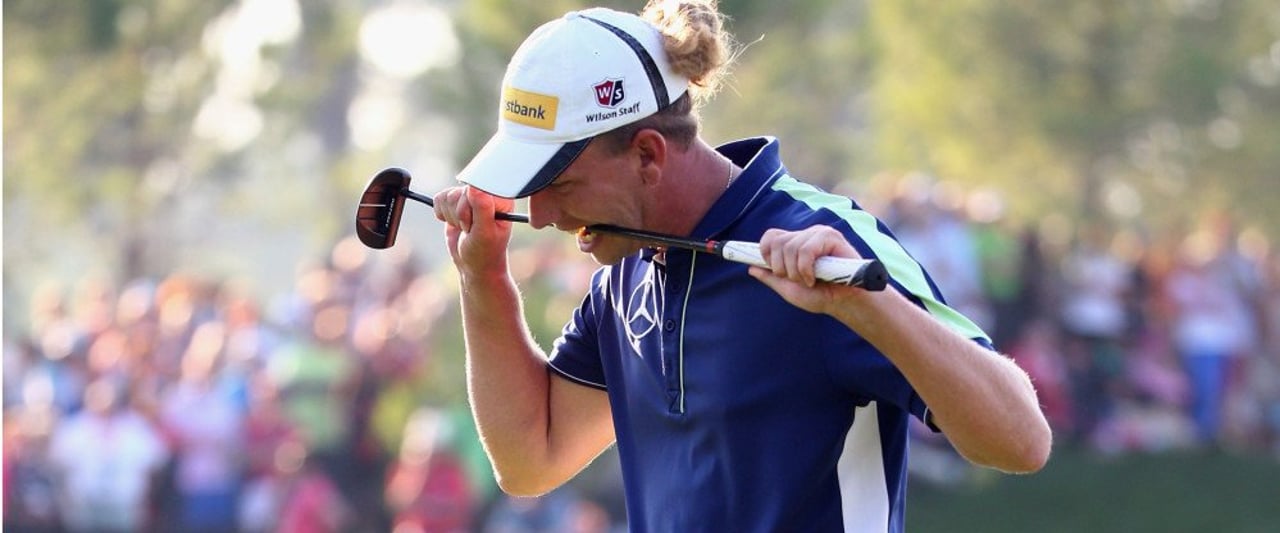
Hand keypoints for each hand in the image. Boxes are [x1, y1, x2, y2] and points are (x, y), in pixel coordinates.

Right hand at [433, 185, 514, 277]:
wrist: (473, 265)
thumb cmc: (485, 252)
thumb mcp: (485, 233)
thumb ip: (482, 208)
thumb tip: (473, 187)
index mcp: (500, 198)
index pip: (476, 188)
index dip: (470, 208)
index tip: (477, 224)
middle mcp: (486, 193)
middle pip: (459, 192)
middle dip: (460, 216)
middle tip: (471, 230)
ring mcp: (470, 197)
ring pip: (448, 196)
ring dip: (452, 217)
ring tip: (465, 229)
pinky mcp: (455, 202)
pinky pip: (439, 199)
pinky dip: (443, 214)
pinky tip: (455, 225)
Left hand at [747, 226, 868, 313]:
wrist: (846, 302)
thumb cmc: (821, 296)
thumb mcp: (790, 289)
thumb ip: (771, 278)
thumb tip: (751, 268)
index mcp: (795, 244)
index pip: (771, 236)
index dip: (764, 251)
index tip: (772, 268)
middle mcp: (805, 236)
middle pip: (777, 242)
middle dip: (781, 267)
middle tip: (796, 280)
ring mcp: (818, 234)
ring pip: (790, 248)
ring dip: (795, 272)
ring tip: (809, 281)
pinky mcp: (831, 237)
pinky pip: (806, 250)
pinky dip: (806, 269)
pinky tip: (815, 278)